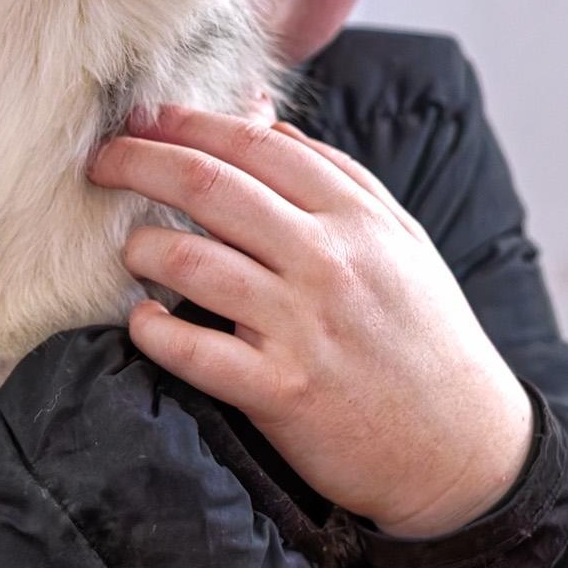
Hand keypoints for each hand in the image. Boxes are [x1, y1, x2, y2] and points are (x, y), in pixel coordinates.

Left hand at [89, 107, 533, 537]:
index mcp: (354, 217)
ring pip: (192, 261)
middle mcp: (326, 261)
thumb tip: (262, 119)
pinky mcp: (282, 391)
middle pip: (209, 186)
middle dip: (140, 161)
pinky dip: (154, 331)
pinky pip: (196, 352)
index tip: (142, 118)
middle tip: (101, 160)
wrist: (465, 449)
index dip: (187, 122)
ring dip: (143, 246)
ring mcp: (303, 327)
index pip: (253, 144)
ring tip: (131, 250)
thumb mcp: (398, 239)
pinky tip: (141, 320)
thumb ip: (334, 174)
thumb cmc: (424, 334)